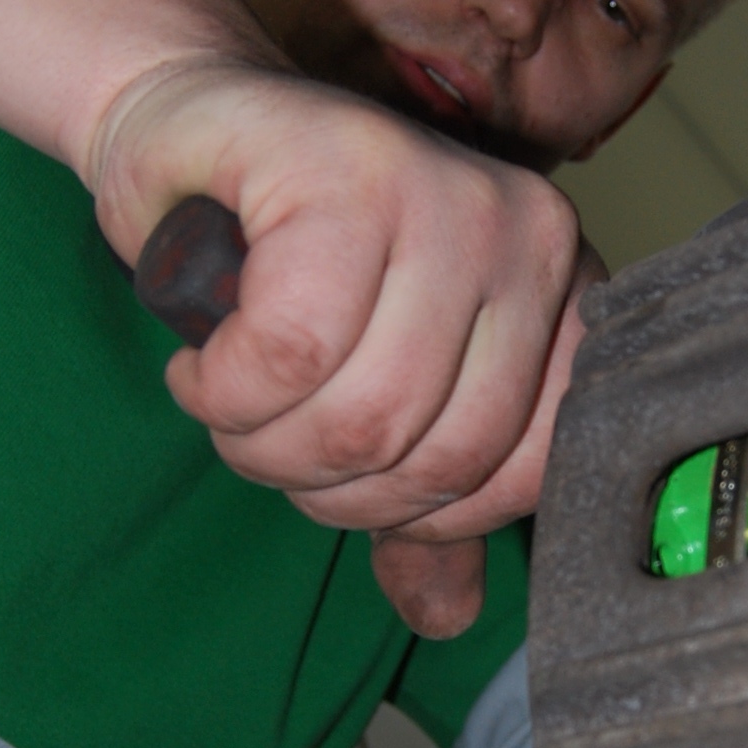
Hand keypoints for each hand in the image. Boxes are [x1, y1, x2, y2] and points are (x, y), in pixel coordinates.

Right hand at [91, 59, 601, 629]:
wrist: (187, 129)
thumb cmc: (281, 263)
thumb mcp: (369, 390)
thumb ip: (418, 497)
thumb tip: (448, 618)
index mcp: (561, 291)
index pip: (527, 467)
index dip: (422, 510)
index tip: (348, 479)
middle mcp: (527, 236)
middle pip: (438, 452)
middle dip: (327, 486)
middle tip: (264, 441)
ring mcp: (447, 194)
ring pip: (365, 410)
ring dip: (263, 443)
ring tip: (230, 402)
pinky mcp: (349, 172)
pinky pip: (290, 350)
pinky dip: (223, 389)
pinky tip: (202, 364)